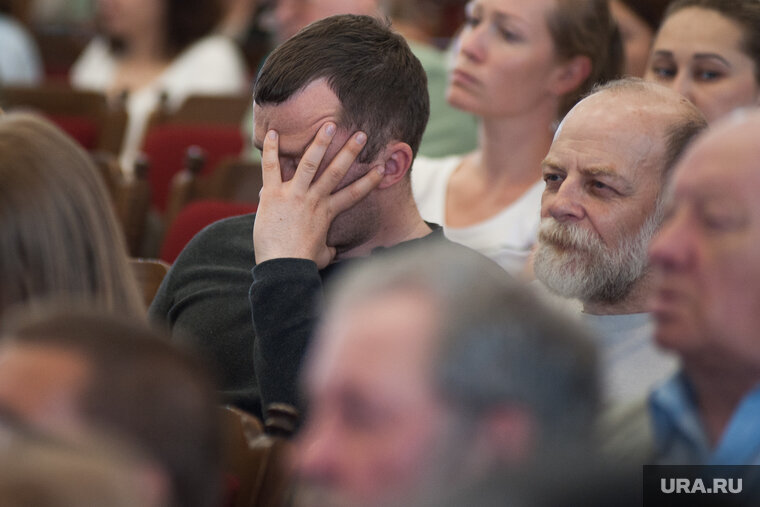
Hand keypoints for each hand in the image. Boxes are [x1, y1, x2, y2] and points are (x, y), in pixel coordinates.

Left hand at [253, 122, 384, 267]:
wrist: (283, 267)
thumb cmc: (302, 263)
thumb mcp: (322, 254)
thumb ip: (329, 247)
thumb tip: (333, 249)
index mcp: (327, 212)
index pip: (354, 194)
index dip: (370, 181)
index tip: (383, 168)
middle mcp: (314, 199)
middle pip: (336, 171)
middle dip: (350, 151)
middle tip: (361, 134)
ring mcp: (294, 195)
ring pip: (309, 162)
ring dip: (320, 142)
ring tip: (329, 125)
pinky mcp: (273, 195)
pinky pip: (271, 168)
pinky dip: (271, 150)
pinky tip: (273, 133)